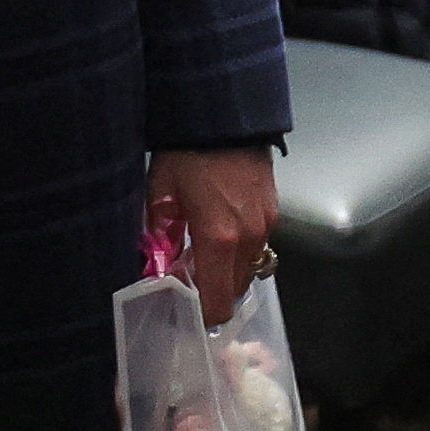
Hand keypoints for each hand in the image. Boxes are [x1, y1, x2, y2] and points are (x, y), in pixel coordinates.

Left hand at [147, 145, 278, 327]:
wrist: (224, 115)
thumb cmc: (186, 153)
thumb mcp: (160, 192)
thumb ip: (159, 235)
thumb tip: (156, 267)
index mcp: (218, 238)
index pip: (217, 300)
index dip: (201, 314)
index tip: (185, 313)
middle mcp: (249, 238)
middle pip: (234, 289)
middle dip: (212, 292)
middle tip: (186, 280)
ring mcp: (266, 225)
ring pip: (248, 269)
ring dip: (226, 272)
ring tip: (200, 255)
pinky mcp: (273, 212)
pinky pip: (257, 247)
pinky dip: (239, 252)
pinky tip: (219, 234)